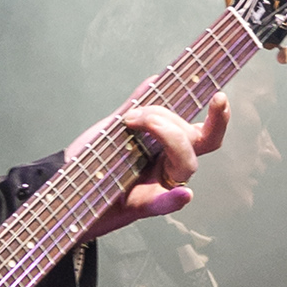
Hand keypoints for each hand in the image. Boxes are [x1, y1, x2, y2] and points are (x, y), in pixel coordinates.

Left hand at [66, 95, 229, 239]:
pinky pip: (165, 204)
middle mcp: (170, 166)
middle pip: (195, 142)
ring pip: (186, 165)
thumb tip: (155, 80)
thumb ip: (133, 108)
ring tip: (134, 124)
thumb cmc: (93, 165)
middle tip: (135, 114)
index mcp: (167, 148)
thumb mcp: (110, 130)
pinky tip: (183, 194)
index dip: (219, 117)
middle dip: (170, 119)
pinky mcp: (143, 206)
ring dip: (169, 138)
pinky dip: (175, 199)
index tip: (219, 95)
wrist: (67, 193)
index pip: (203, 133)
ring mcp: (160, 187)